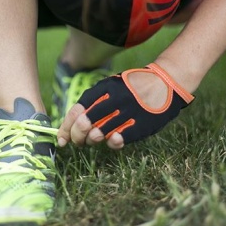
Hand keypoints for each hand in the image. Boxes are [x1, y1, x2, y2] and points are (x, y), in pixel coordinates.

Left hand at [57, 63, 193, 148]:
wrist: (164, 82)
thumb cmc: (131, 88)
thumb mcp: (110, 87)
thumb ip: (93, 102)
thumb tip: (71, 122)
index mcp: (103, 89)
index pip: (76, 110)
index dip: (66, 127)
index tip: (61, 139)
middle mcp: (112, 101)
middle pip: (84, 124)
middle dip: (76, 136)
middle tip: (78, 141)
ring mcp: (127, 113)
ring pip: (99, 133)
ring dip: (92, 140)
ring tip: (93, 139)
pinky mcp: (140, 125)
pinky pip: (120, 139)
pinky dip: (112, 143)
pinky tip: (111, 140)